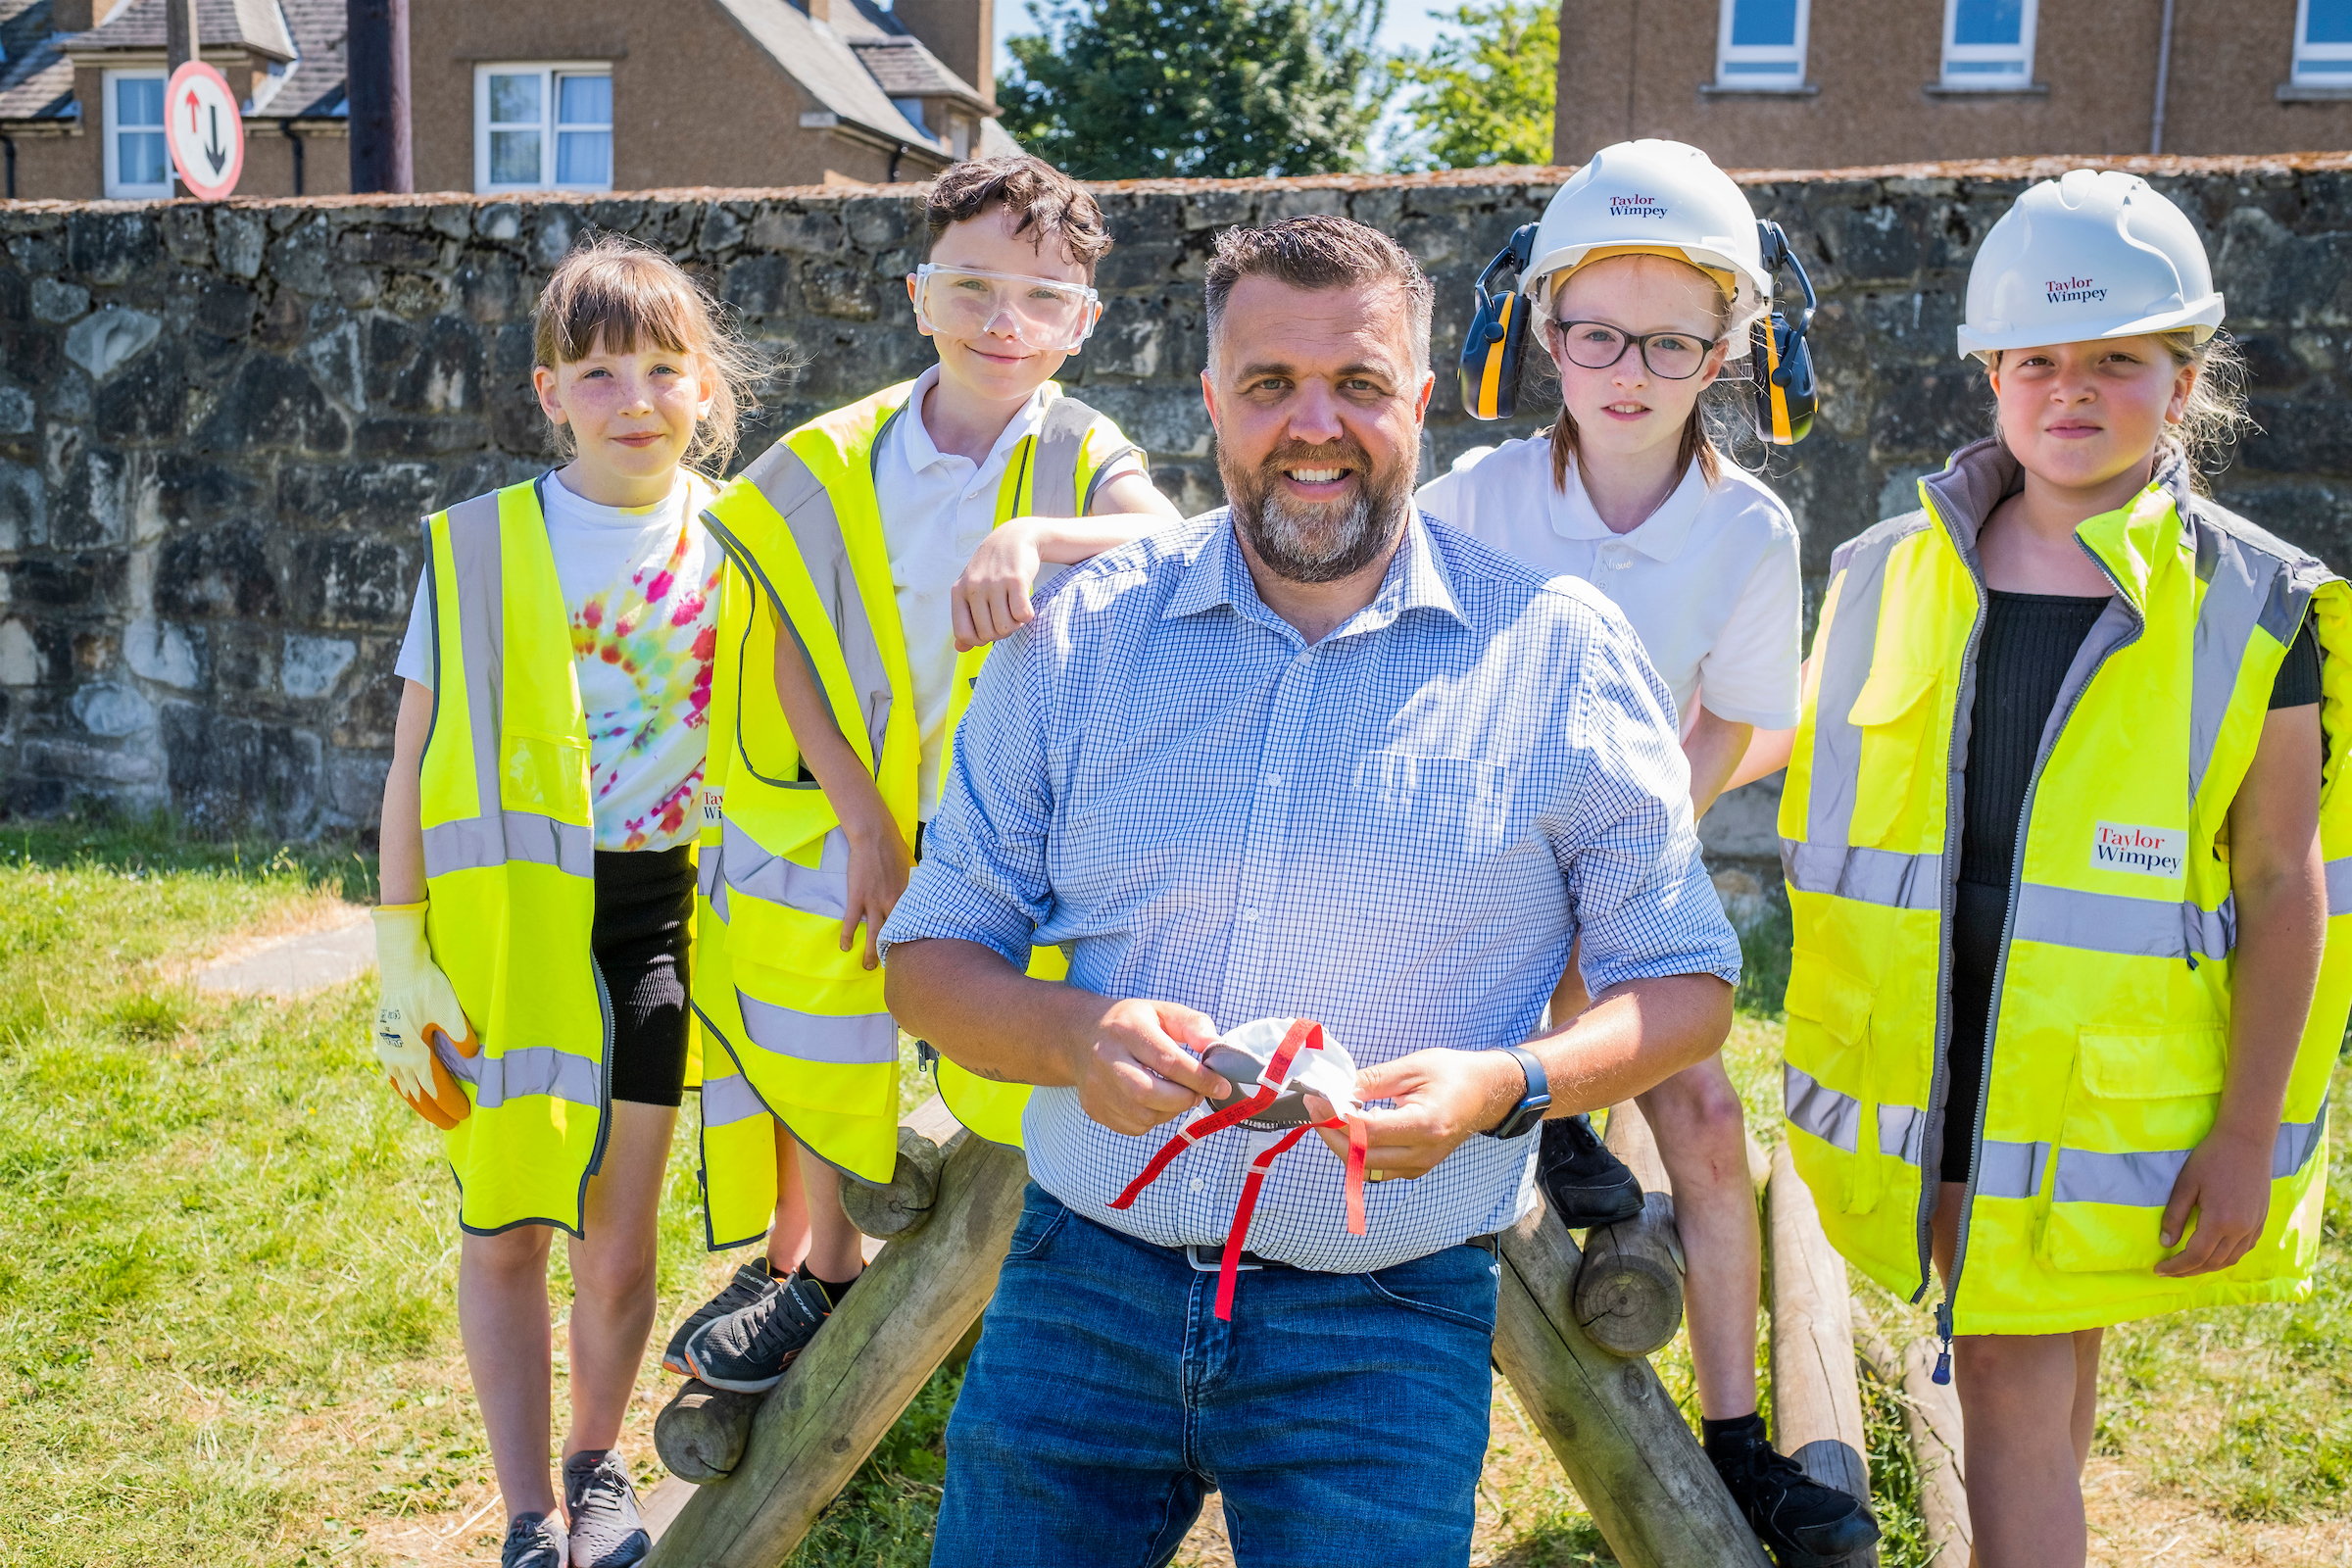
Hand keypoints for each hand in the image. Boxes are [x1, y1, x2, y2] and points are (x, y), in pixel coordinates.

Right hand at [371, 903, 476, 1129]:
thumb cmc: (428, 986)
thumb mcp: (450, 1011)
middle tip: (452, 1124)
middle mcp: (397, 1057)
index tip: (464, 1115)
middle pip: (417, 1094)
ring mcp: (387, 1050)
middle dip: (435, 1111)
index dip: (450, 1105)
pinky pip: (393, 1073)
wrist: (400, 966)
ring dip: (418, 1102)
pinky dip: (404, 1087)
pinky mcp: (384, 1041)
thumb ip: (461, 1038)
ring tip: (432, 1113)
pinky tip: (409, 1090)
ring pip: (403, 1086)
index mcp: (414, 1053)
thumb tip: (474, 1060)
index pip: (435, 1089)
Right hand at [839, 811, 914, 970]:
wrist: (875, 837)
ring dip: (871, 952)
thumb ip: (912, 887)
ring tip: (869, 967)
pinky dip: (848, 935)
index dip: (913, 941)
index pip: (912, 924)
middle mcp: (893, 903)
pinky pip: (852, 922)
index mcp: (908, 897)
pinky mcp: (857, 897)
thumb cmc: (894, 850)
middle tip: (893, 969)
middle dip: (894, 953)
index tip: (914, 955)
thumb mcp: (911, 871)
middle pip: (895, 934)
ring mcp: (875, 901)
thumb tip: (919, 897)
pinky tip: (844, 947)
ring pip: (875, 933)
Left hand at [953, 521, 1043, 650]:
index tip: (989, 630)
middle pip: (988, 634)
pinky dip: (1027, 616)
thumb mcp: (973, 589)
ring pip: (1005, 627)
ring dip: (1015, 625)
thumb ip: (966, 618)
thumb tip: (960, 649)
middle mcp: (974, 587)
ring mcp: (995, 583)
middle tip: (1007, 617)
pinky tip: (1026, 605)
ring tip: (1015, 610)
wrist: (1015, 537)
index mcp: (959, 591)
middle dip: (1001, 632)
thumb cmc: (992, 569)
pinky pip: (1022, 615)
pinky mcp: (1016, 579)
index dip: (979, 640)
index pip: (963, 634)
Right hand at [1066, 997, 1230, 1135]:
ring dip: (1170, 1111)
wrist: (1080, 1035)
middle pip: (1149, 1093)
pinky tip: (1154, 1102)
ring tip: (1176, 1095)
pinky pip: (1132, 1127)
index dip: (1200, 1078)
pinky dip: (1152, 1119)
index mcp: (1127, 1029)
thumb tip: (1215, 1046)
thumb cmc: (1130, 1023)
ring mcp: (1096, 1086)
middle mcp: (1106, 1058)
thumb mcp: (1163, 1011)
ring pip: (1142, 1115)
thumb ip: (1194, 1025)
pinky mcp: (1094, 1107)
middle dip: (1184, 1099)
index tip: (1221, 1086)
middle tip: (1197, 1093)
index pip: (1168, 1061)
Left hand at [1307, 1048, 1524, 1179]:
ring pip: (1365, 1168)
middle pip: (1361, 1157)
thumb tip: (1336, 1090)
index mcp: (1425, 1125)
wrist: (1486, 1092)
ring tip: (1329, 1116)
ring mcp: (1419, 1165)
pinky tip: (1352, 1127)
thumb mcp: (1411, 1068)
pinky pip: (1376, 1168)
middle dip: (1331, 1133)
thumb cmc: (1453, 1074)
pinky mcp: (1415, 1168)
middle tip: (1315, 1107)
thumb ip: (1371, 1081)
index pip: (1367, 1132)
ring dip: (1342, 1145)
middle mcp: (1422, 1153)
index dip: (1335, 1118)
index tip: (1317, 1099)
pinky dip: (1357, 1151)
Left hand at [2154, 1122, 2276, 1276]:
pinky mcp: (2261, 1220)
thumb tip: (2165, 1244)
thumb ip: (2175, 1216)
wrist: (2247, 1141)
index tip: (2158, 1270)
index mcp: (2220, 1222)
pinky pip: (2244, 1249)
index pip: (2196, 1256)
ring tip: (2187, 1266)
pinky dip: (2227, 1257)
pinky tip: (2213, 1254)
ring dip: (2208, 1266)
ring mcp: (2254, 1226)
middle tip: (2168, 1270)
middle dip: (2189, 1270)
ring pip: (2231, 1259)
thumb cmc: (2212, 1158)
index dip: (2176, 1267)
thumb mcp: (2186, 1184)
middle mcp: (2241, 1230)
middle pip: (2213, 1262)